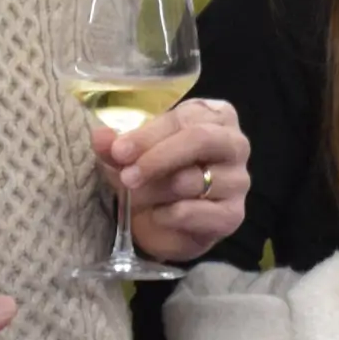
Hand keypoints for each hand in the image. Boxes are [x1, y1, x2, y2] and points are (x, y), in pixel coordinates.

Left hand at [100, 98, 249, 262]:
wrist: (165, 222)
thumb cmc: (155, 176)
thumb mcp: (132, 157)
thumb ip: (117, 146)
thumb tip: (100, 136)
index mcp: (214, 116)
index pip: (184, 119)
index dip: (148, 135)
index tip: (118, 151)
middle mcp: (234, 144)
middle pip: (200, 140)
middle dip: (157, 158)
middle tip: (127, 176)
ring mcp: (238, 180)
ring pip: (194, 180)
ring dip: (155, 191)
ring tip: (135, 198)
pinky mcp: (233, 214)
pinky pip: (197, 212)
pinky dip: (168, 215)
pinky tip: (156, 215)